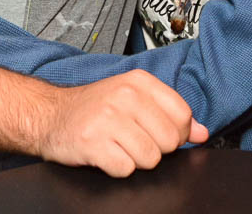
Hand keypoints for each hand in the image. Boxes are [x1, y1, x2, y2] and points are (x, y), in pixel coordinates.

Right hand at [35, 69, 207, 176]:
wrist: (50, 115)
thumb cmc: (95, 108)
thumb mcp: (133, 99)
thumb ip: (170, 114)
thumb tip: (201, 133)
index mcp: (139, 82)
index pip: (182, 114)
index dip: (177, 133)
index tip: (160, 133)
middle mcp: (125, 95)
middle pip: (169, 140)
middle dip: (156, 149)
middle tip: (135, 141)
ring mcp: (108, 119)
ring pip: (150, 158)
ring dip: (136, 160)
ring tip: (119, 146)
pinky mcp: (93, 143)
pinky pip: (126, 169)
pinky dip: (117, 168)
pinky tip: (106, 154)